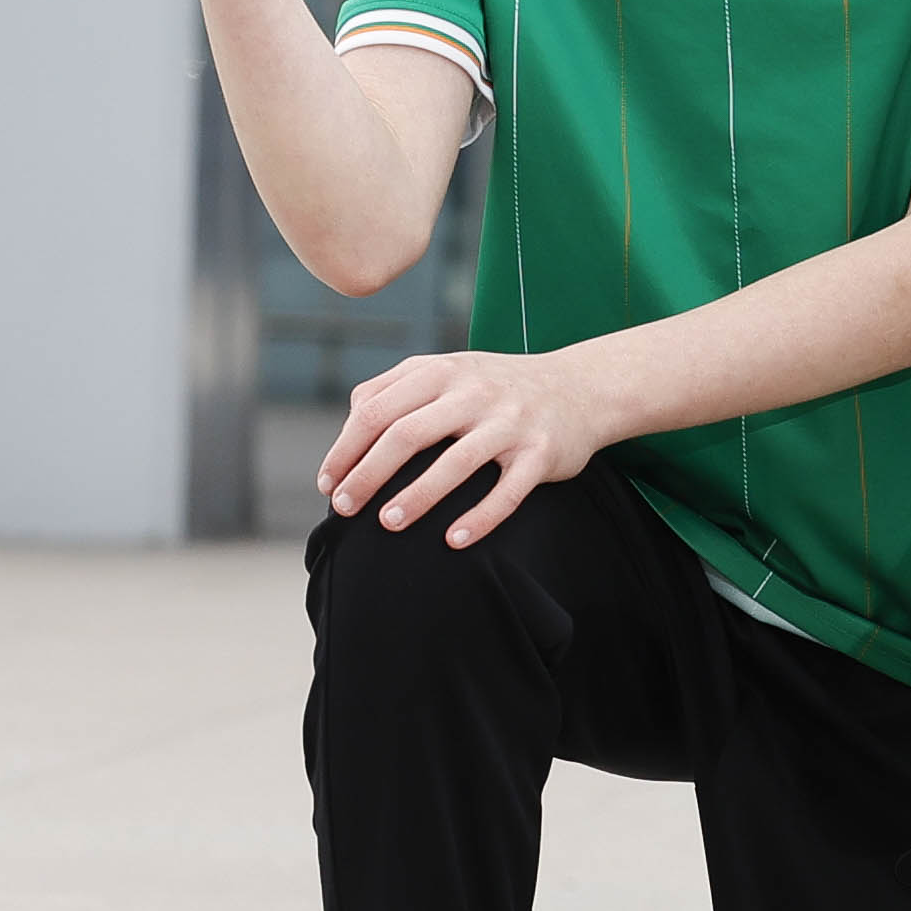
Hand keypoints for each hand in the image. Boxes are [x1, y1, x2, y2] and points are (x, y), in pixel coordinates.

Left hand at [319, 345, 616, 545]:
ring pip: (456, 462)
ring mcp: (510, 422)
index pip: (377, 409)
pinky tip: (453, 541)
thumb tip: (352, 419)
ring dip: (417, 496)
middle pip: (407, 434)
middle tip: (344, 509)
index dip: (346, 448)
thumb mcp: (451, 369)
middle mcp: (474, 392)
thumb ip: (399, 385)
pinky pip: (507, 491)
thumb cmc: (500, 387)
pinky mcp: (541, 452)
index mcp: (442, 371)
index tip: (328, 484)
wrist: (582, 387)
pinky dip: (479, 518)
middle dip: (368, 474)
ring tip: (388, 524)